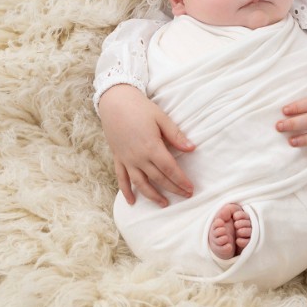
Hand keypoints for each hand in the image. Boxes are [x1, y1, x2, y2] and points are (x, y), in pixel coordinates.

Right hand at [98, 84, 194, 206]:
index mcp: (151, 147)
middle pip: (158, 179)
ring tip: (164, 204)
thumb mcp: (161, 118)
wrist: (115, 102)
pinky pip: (121, 179)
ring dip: (152, 196)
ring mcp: (127, 159)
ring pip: (140, 183)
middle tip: (185, 196)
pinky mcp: (118, 158)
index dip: (181, 180)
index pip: (170, 169)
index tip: (191, 188)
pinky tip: (132, 201)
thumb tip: (192, 148)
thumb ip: (176, 135)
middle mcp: (138, 157)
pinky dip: (126, 191)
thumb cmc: (140, 108)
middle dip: (173, 189)